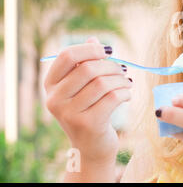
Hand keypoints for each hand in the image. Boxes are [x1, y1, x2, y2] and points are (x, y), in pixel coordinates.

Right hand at [44, 36, 132, 163]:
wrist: (91, 147)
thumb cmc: (89, 111)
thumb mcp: (83, 88)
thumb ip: (86, 63)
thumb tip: (94, 39)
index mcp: (51, 85)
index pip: (67, 55)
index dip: (90, 48)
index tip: (107, 51)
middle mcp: (55, 99)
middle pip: (88, 68)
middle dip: (111, 66)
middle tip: (123, 70)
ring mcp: (69, 114)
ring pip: (102, 83)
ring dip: (121, 79)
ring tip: (127, 83)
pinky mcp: (88, 124)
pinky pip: (113, 98)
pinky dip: (125, 93)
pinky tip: (127, 95)